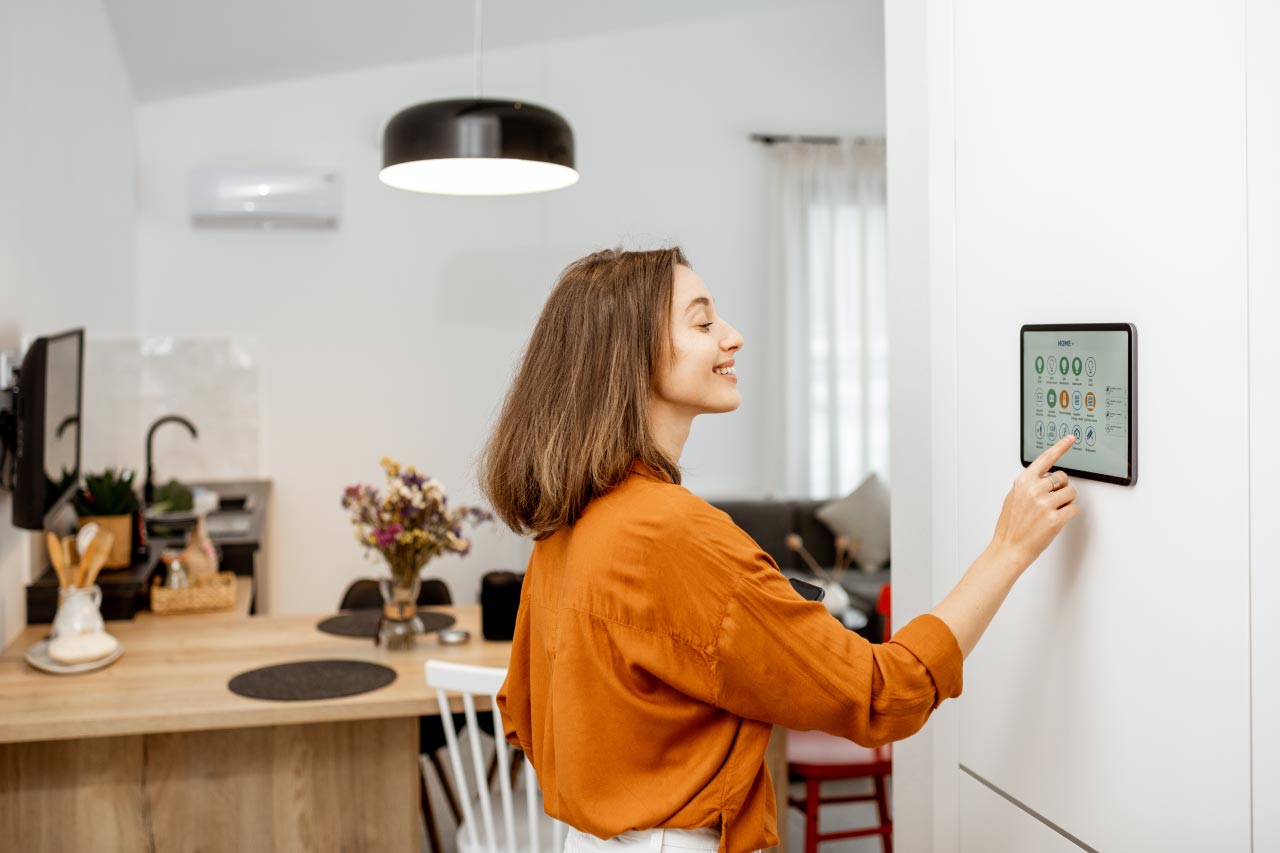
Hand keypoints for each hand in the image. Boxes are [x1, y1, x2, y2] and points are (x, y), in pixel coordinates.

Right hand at [990, 435, 1079, 570]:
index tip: (1070, 439)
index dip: (1060, 447)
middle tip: (1051, 500)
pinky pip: (1074, 508)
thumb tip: (1043, 479)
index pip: (1045, 459)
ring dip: (1066, 501)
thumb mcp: (1013, 498)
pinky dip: (1069, 513)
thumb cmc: (1010, 525)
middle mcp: (1034, 490)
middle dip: (1061, 488)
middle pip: (1063, 478)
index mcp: (1023, 482)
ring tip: (1052, 511)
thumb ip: (1027, 485)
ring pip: (1071, 493)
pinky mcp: (1055, 519)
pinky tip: (1057, 519)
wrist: (1009, 548)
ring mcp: (1045, 504)